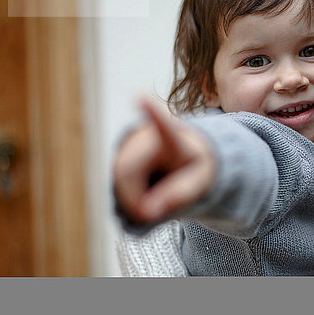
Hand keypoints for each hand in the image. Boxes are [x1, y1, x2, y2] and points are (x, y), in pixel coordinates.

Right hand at [113, 99, 216, 223]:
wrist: (187, 155)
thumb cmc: (195, 167)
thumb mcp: (199, 183)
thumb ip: (179, 195)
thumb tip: (147, 213)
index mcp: (175, 139)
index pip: (164, 128)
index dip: (152, 114)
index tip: (141, 98)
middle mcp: (147, 134)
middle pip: (125, 169)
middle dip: (132, 198)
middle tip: (148, 216)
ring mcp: (130, 140)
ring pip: (116, 175)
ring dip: (130, 198)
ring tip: (152, 199)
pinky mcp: (119, 149)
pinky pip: (114, 178)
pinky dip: (126, 194)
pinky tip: (141, 190)